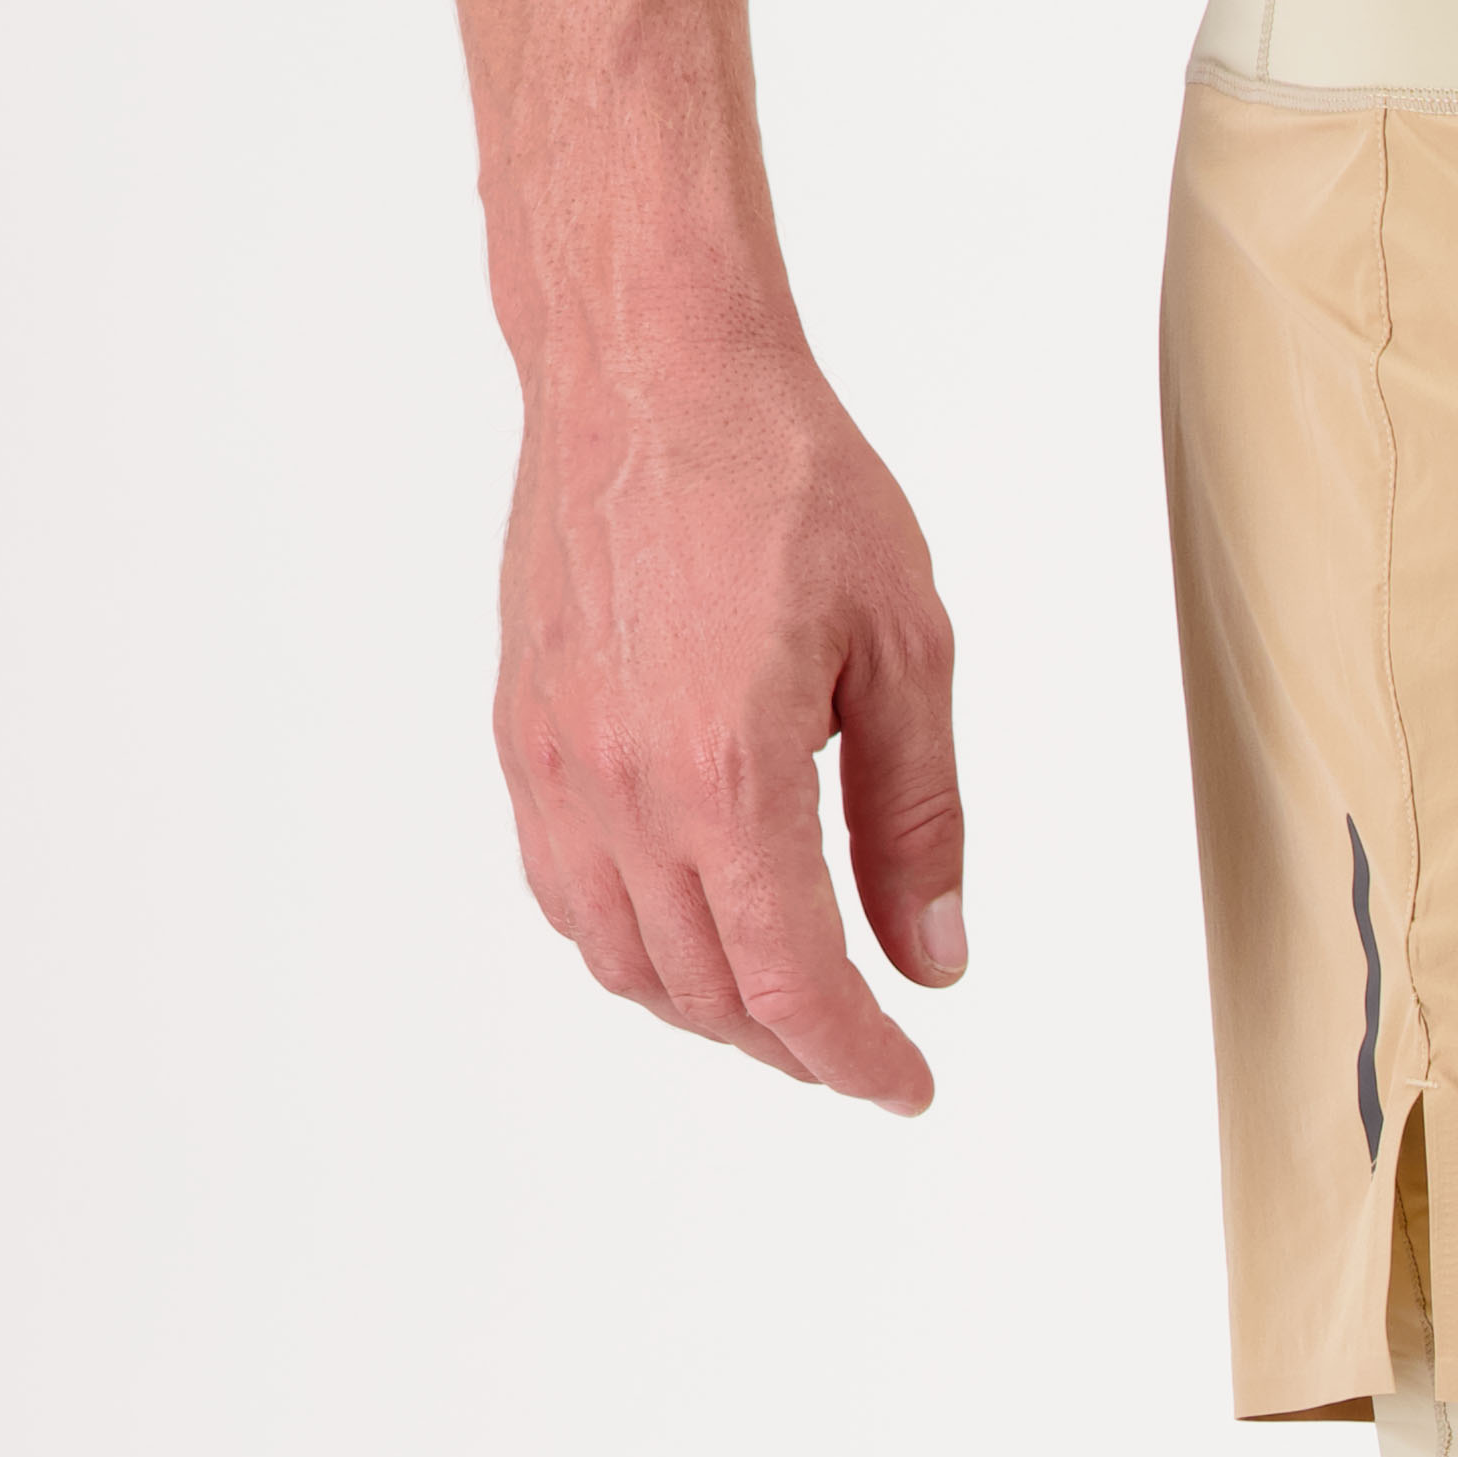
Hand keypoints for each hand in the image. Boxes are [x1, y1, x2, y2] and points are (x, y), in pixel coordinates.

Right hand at [493, 332, 964, 1109]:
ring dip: (712, 1007)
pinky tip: (695, 929)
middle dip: (795, 1042)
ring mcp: (556, 767)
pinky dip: (633, 944)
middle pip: (709, 990)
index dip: (854, 1057)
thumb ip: (917, 821)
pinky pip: (565, 892)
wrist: (648, 369)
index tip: (905, 1087)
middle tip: (864, 1046)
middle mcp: (622, 788)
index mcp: (727, 773)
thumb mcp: (905, 650)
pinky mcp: (523, 737)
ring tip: (790, 1001)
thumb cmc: (785, 479)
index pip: (791, 982)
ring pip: (625, 960)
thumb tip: (934, 960)